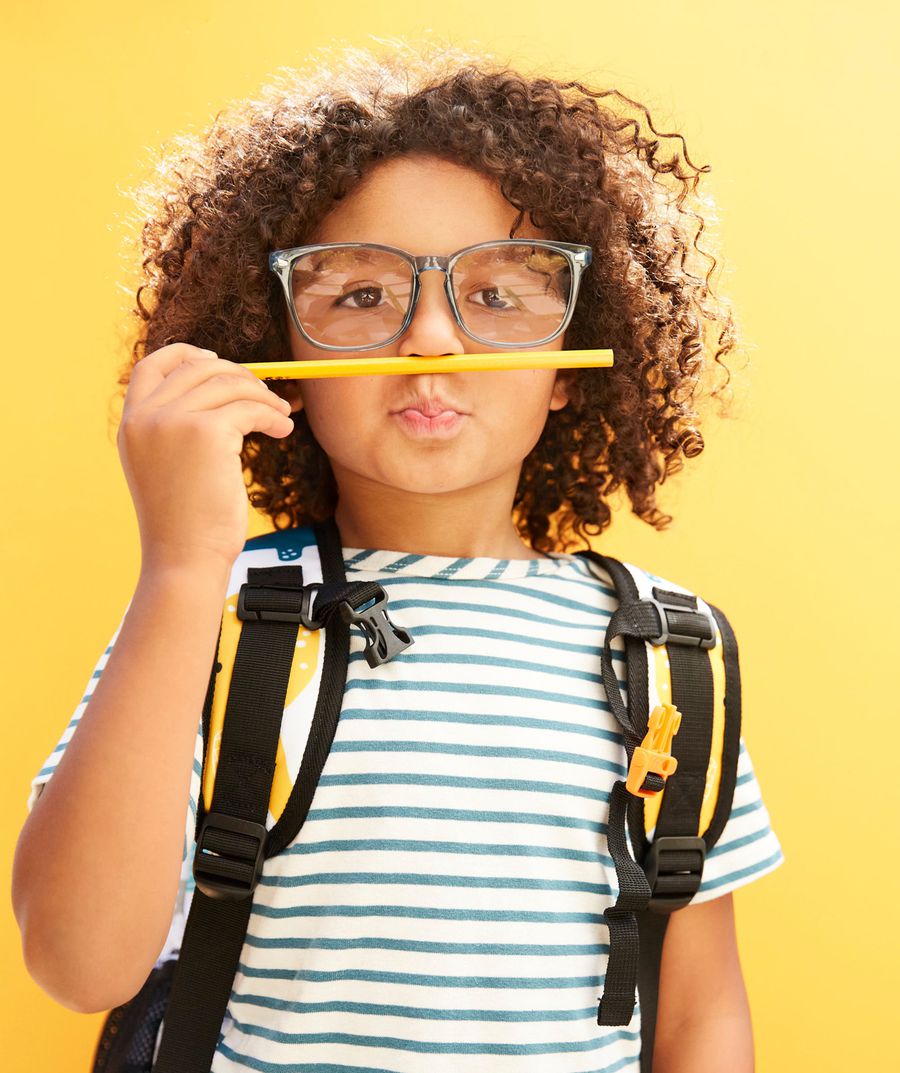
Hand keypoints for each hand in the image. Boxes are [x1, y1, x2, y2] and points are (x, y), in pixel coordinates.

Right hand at [117, 343, 295, 573]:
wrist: (185, 558)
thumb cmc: (185, 522)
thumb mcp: (165, 467)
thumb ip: (174, 429)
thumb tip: (220, 392)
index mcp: (131, 424)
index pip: (152, 365)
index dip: (186, 354)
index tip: (217, 361)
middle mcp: (146, 417)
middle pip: (198, 368)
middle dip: (239, 376)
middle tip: (265, 395)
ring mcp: (173, 421)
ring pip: (230, 385)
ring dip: (264, 397)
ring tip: (282, 417)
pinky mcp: (207, 433)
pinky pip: (249, 408)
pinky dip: (272, 415)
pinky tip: (282, 430)